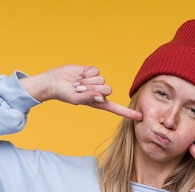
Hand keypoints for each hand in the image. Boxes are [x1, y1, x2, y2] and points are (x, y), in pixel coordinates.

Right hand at [20, 65, 141, 119]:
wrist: (54, 81)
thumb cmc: (64, 94)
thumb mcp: (76, 99)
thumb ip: (88, 98)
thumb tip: (100, 97)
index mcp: (98, 103)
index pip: (115, 108)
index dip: (127, 112)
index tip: (139, 117)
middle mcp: (99, 92)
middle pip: (107, 89)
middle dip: (93, 88)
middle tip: (80, 89)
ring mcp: (96, 82)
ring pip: (101, 79)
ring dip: (87, 81)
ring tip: (78, 83)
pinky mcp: (92, 71)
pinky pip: (96, 71)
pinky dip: (86, 73)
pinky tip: (79, 75)